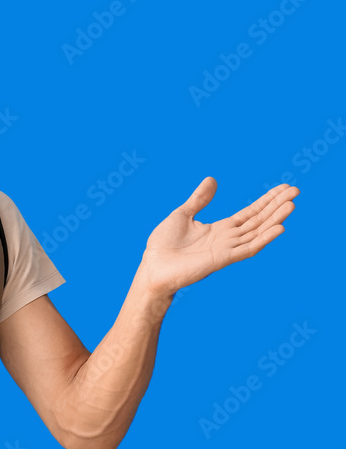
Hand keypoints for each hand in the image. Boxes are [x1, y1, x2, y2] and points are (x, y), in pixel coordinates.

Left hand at [139, 177, 298, 296]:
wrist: (152, 268)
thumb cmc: (163, 245)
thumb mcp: (182, 214)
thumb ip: (199, 199)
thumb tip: (212, 179)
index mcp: (219, 229)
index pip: (249, 213)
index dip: (266, 201)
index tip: (283, 188)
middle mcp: (227, 239)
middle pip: (258, 220)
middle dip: (276, 206)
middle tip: (296, 191)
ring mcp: (226, 249)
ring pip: (257, 232)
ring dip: (275, 219)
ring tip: (292, 205)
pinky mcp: (221, 259)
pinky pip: (248, 248)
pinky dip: (264, 238)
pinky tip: (279, 228)